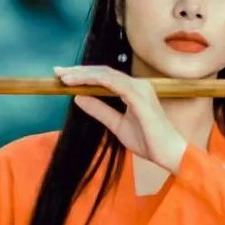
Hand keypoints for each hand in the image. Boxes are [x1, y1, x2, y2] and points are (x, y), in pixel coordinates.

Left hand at [54, 65, 187, 172]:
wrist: (168, 153)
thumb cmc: (148, 141)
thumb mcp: (116, 126)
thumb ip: (100, 111)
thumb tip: (79, 98)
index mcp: (133, 91)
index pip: (104, 78)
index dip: (84, 75)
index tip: (63, 77)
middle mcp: (137, 85)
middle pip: (103, 72)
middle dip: (79, 71)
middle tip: (57, 72)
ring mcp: (139, 88)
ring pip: (106, 74)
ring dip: (83, 74)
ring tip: (64, 77)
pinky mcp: (139, 96)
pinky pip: (113, 83)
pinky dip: (94, 81)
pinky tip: (78, 83)